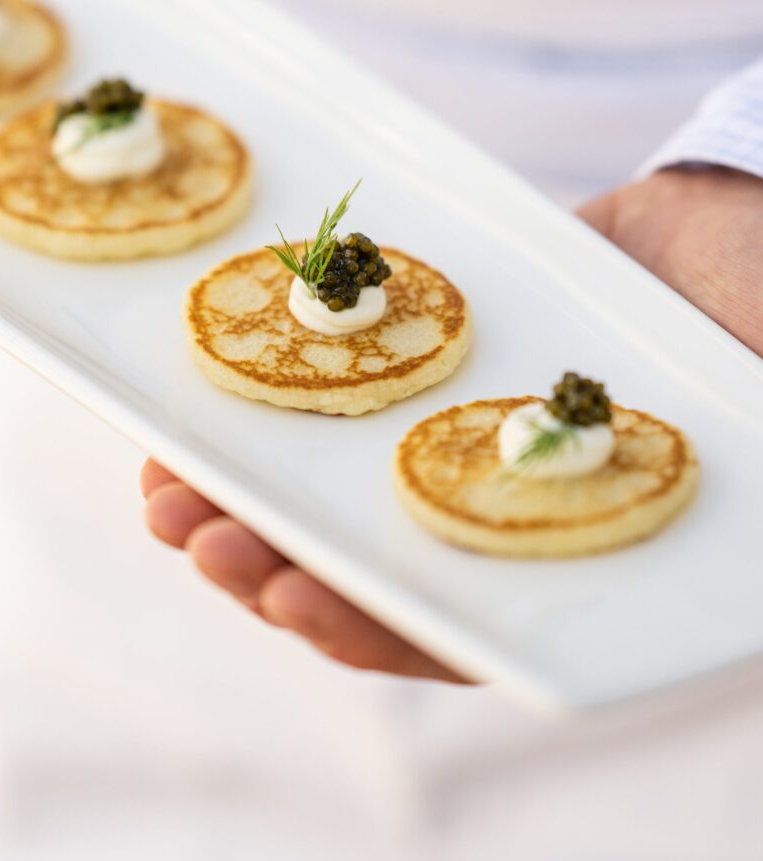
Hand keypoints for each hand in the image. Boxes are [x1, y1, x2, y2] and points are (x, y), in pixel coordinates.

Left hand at [143, 164, 762, 676]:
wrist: (730, 225)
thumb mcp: (759, 393)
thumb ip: (735, 467)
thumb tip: (736, 567)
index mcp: (574, 562)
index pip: (462, 634)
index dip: (372, 628)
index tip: (293, 599)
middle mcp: (500, 521)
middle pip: (372, 577)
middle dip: (269, 564)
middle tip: (184, 533)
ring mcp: (457, 450)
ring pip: (334, 504)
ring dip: (242, 500)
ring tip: (158, 487)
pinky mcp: (424, 378)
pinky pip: (336, 412)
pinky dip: (269, 418)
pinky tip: (196, 412)